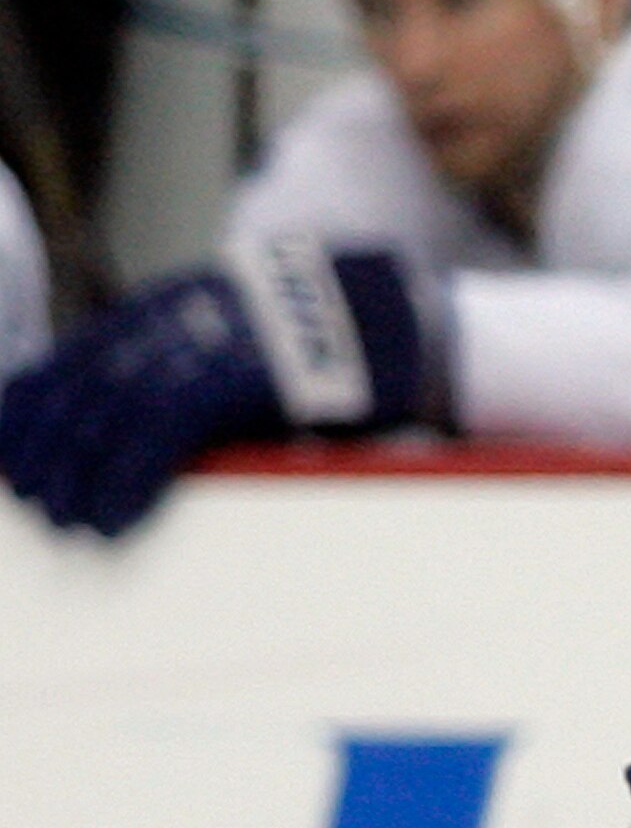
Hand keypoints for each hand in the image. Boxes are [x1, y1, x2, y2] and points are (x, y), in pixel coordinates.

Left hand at [0, 237, 431, 537]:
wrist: (395, 318)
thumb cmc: (329, 349)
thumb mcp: (242, 350)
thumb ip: (194, 377)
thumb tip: (155, 433)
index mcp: (166, 307)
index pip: (73, 355)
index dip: (32, 404)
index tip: (10, 448)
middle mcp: (171, 318)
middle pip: (79, 384)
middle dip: (45, 445)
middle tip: (30, 498)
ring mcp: (200, 343)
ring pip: (105, 409)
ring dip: (75, 471)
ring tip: (64, 520)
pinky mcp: (231, 376)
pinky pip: (156, 433)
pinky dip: (124, 480)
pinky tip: (109, 518)